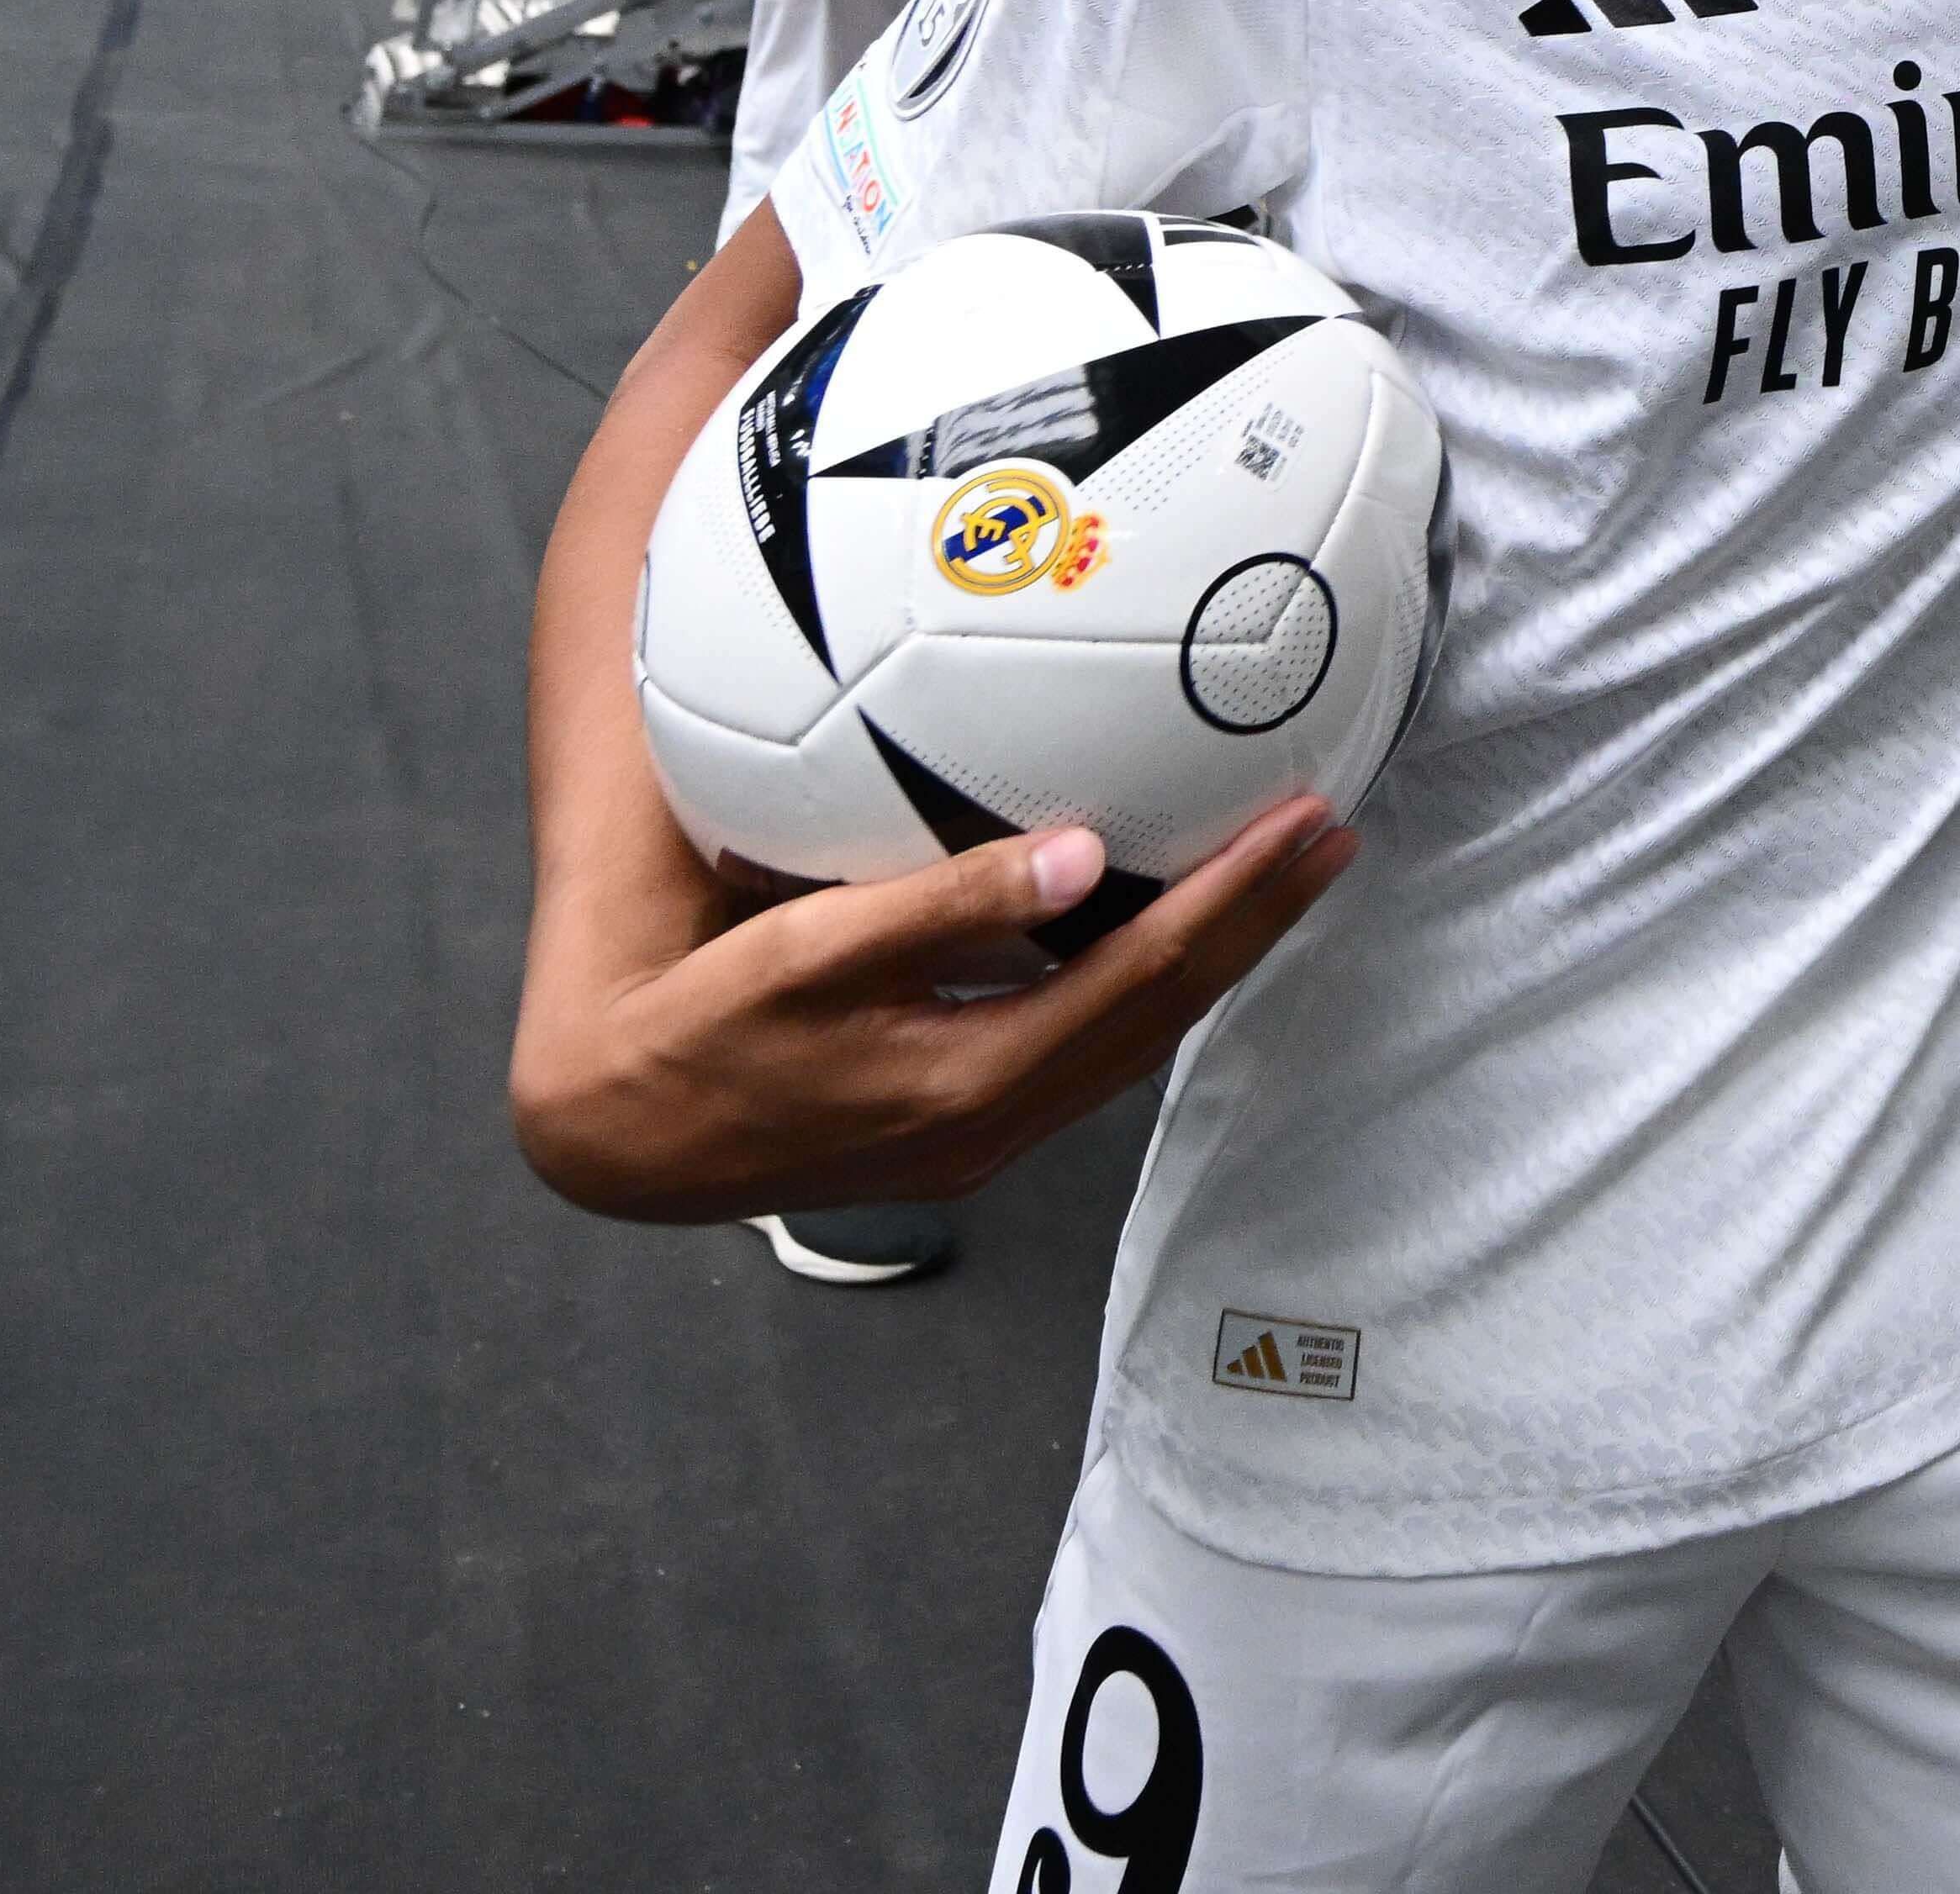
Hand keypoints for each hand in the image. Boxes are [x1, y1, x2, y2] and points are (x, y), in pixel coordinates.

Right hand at [507, 796, 1358, 1222]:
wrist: (626, 1134)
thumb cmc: (701, 1024)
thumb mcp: (806, 954)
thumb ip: (943, 909)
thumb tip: (1085, 855)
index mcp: (974, 1081)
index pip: (1145, 979)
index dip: (1237, 904)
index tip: (1306, 825)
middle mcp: (999, 1120)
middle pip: (1165, 1013)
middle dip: (1256, 923)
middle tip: (1333, 833)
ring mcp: (985, 1130)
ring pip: (1135, 1034)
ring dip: (1213, 951)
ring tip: (1282, 869)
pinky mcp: (963, 1117)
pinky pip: (1088, 1040)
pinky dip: (1143, 974)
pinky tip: (1165, 918)